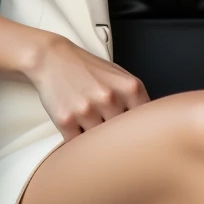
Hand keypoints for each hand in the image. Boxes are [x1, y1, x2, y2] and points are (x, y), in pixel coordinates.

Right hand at [25, 32, 150, 141]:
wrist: (52, 58)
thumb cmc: (88, 69)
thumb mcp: (119, 76)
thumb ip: (135, 99)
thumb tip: (151, 126)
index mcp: (130, 87)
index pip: (146, 124)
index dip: (142, 135)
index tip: (138, 141)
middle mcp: (110, 98)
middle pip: (124, 136)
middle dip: (119, 140)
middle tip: (114, 141)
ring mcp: (87, 110)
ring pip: (101, 143)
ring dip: (98, 143)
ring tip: (92, 131)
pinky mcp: (66, 120)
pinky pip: (78, 145)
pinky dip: (79, 144)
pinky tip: (78, 130)